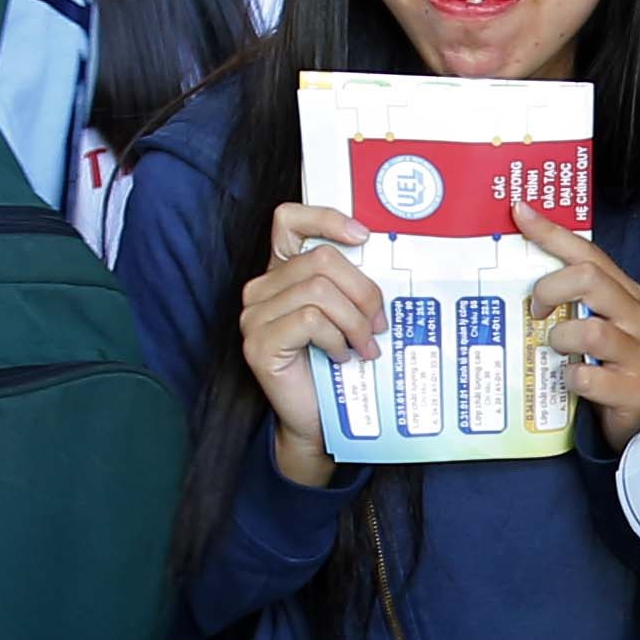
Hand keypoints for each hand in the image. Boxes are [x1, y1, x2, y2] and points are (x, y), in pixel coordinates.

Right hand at [237, 203, 384, 487]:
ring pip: (318, 290)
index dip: (326, 217)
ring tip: (365, 346)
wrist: (316, 422)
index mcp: (282, 273)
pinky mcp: (258, 343)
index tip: (363, 237)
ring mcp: (254, 315)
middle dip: (362, 290)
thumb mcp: (347, 316)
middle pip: (321, 260)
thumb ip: (351, 286)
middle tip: (379, 324)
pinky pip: (309, 320)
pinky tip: (342, 357)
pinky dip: (336, 337)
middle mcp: (261, 288)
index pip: (289, 220)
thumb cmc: (335, 368)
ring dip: (354, 320)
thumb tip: (386, 262)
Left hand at [516, 207, 639, 443]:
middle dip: (551, 288)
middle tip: (535, 308)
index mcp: (625, 293)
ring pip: (590, 330)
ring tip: (555, 349)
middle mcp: (636, 317)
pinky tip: (568, 380)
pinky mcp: (633, 389)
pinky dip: (570, 377)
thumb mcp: (593, 322)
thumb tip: (523, 266)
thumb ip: (569, 297)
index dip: (551, 233)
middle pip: (590, 279)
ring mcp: (639, 353)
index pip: (588, 252)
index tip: (519, 213)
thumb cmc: (609, 365)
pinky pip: (588, 377)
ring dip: (560, 338)